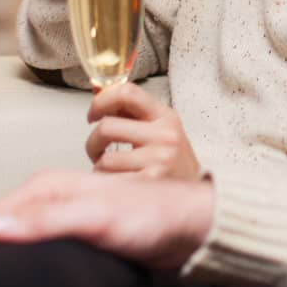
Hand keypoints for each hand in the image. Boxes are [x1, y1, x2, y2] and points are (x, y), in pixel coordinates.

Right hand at [0, 169, 213, 268]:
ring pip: (19, 240)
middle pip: (2, 227)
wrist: (188, 229)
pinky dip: (27, 262)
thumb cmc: (151, 216)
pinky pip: (40, 250)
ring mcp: (64, 218)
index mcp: (48, 186)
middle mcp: (52, 199)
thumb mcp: (96, 216)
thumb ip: (48, 220)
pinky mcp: (77, 237)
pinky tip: (25, 280)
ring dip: (5, 257)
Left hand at [86, 82, 201, 179]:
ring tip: (111, 170)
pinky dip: (106, 183)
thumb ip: (133, 113)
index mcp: (165, 116)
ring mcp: (158, 162)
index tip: (93, 114)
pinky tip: (116, 183)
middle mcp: (164, 137)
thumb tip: (99, 99)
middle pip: (107, 127)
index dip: (101, 101)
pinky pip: (110, 182)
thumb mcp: (160, 128)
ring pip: (104, 160)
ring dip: (99, 167)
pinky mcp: (149, 185)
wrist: (193, 193)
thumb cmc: (171, 160)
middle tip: (97, 149)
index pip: (127, 93)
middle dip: (93, 141)